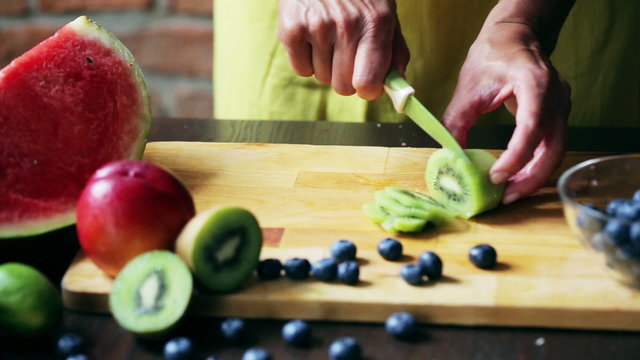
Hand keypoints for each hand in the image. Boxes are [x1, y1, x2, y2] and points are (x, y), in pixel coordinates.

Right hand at [278, 0, 409, 99]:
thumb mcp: (384, 10)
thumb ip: (394, 49)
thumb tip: (397, 83)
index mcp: (376, 23)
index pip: (367, 83)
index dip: (368, 89)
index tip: (367, 84)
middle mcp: (347, 25)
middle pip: (343, 87)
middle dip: (345, 77)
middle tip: (345, 53)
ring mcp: (317, 27)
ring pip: (322, 78)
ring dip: (326, 65)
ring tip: (328, 37)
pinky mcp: (292, 28)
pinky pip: (301, 70)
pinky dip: (305, 59)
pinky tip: (311, 37)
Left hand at [442, 22, 570, 204]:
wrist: (514, 36)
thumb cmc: (492, 54)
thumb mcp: (467, 87)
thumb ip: (456, 122)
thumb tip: (449, 156)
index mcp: (535, 84)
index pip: (532, 128)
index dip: (516, 157)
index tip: (496, 176)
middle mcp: (556, 97)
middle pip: (553, 148)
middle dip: (530, 178)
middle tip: (506, 197)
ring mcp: (562, 106)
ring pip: (556, 152)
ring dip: (534, 176)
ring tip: (509, 193)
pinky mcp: (558, 115)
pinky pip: (552, 146)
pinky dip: (535, 165)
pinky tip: (516, 177)